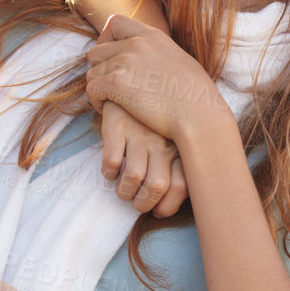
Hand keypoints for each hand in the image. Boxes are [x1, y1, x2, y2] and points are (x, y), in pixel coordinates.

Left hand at [86, 16, 227, 143]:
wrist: (199, 116)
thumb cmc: (196, 98)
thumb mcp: (180, 62)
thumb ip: (158, 54)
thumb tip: (150, 61)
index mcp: (152, 36)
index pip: (114, 23)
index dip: (106, 41)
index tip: (113, 60)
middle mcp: (136, 44)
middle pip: (96, 51)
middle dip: (100, 71)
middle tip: (112, 88)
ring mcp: (125, 62)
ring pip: (92, 73)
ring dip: (99, 89)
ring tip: (112, 102)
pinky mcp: (116, 83)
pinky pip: (91, 89)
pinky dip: (97, 102)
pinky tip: (110, 110)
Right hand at [96, 101, 188, 215]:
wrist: (138, 79)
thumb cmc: (159, 119)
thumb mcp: (176, 137)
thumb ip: (180, 164)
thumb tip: (169, 203)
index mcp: (180, 146)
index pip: (180, 187)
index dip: (168, 206)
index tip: (158, 211)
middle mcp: (163, 140)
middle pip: (157, 186)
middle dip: (143, 203)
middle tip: (136, 203)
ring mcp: (141, 132)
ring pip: (133, 177)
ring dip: (124, 192)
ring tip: (123, 191)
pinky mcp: (118, 124)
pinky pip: (112, 160)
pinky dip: (109, 173)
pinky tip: (110, 172)